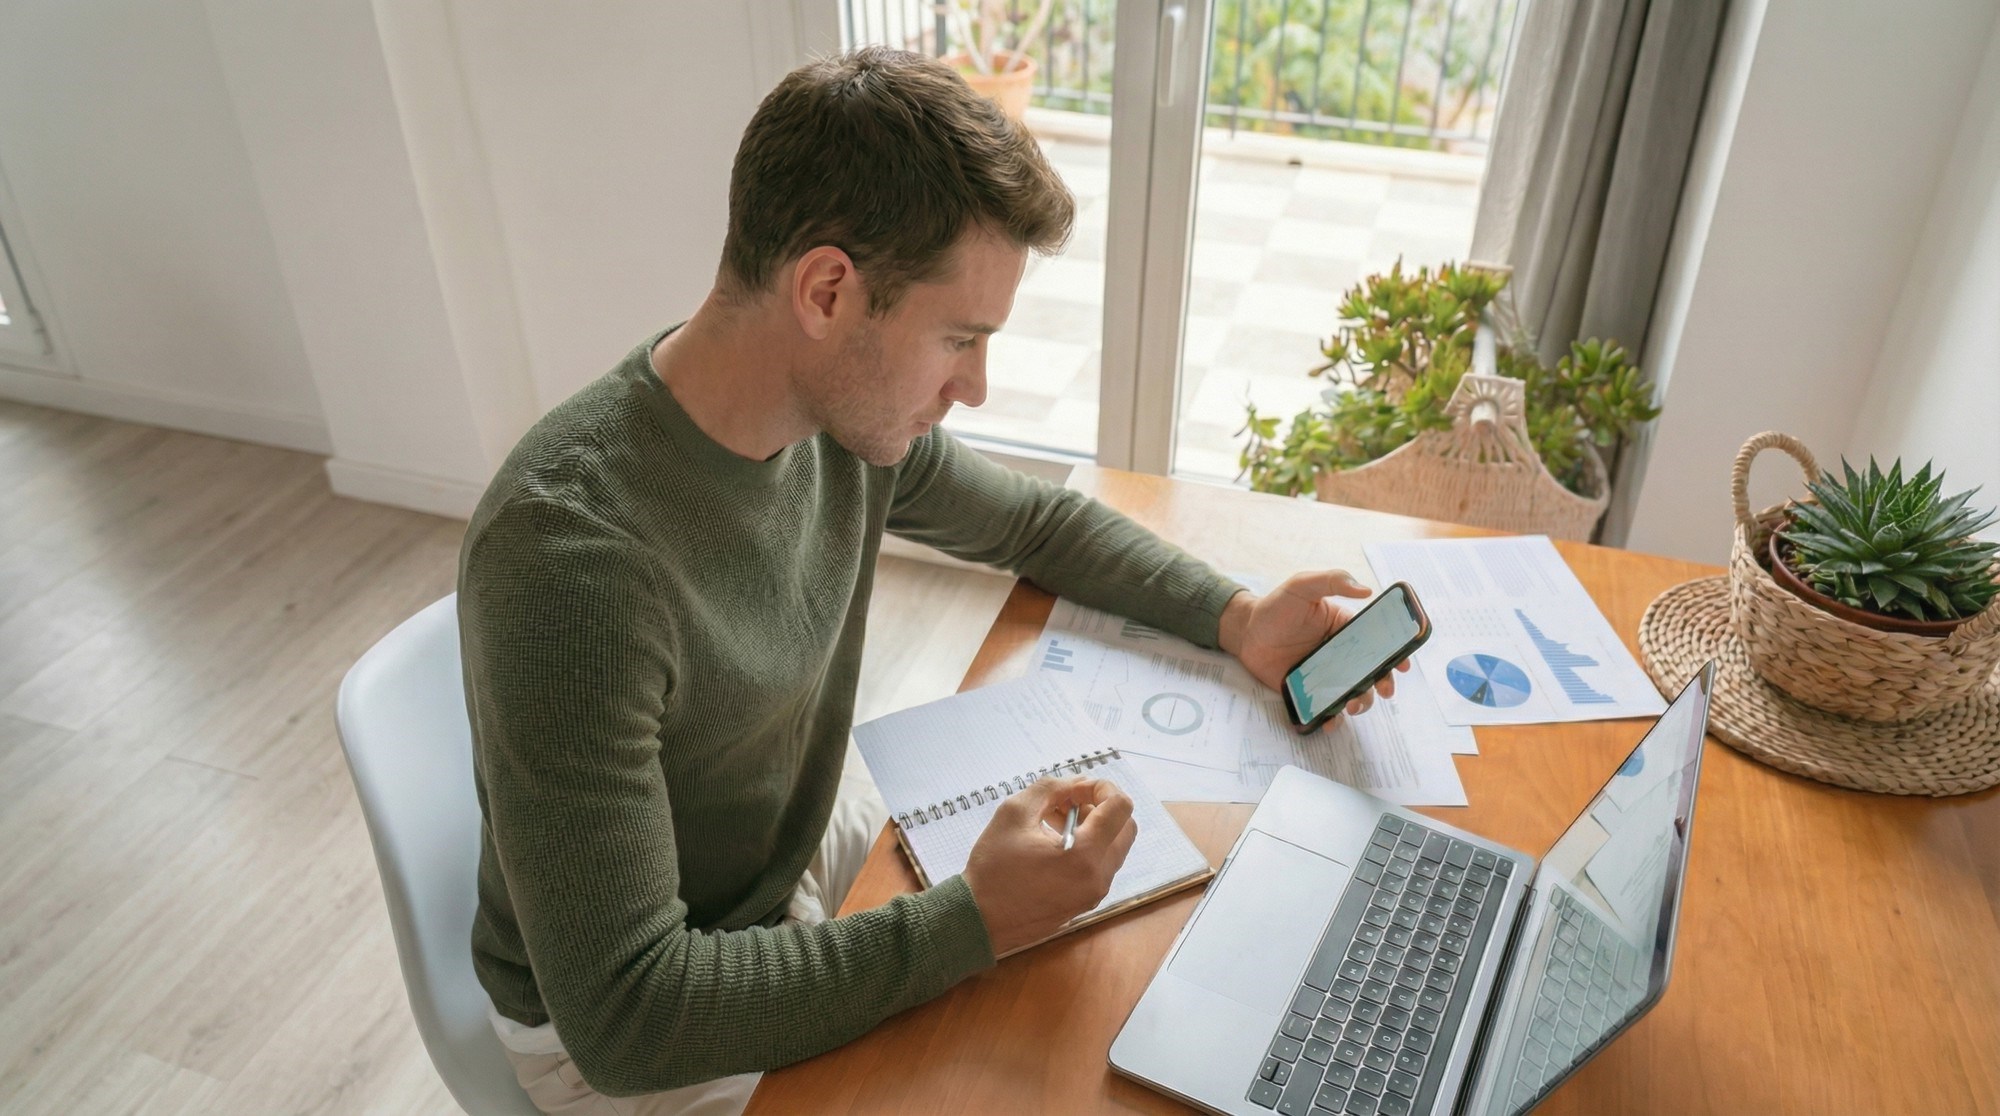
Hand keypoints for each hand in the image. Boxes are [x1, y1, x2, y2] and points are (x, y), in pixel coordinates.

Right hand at [960, 776, 1137, 955]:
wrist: (979, 921)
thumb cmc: (993, 868)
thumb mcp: (1014, 813)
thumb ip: (1050, 789)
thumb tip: (1077, 784)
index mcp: (1085, 854)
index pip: (1121, 807)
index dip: (1102, 787)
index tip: (1074, 789)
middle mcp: (1098, 877)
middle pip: (1126, 827)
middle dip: (1102, 806)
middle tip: (1069, 801)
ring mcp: (1094, 894)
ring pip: (1114, 847)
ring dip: (1093, 826)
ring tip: (1054, 819)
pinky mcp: (1085, 903)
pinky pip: (1100, 866)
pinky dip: (1087, 847)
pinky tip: (1053, 843)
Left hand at [1217, 571, 1411, 727]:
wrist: (1244, 631)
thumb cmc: (1276, 606)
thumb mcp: (1303, 585)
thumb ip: (1332, 580)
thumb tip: (1366, 590)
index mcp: (1346, 629)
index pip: (1378, 642)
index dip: (1396, 653)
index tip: (1404, 664)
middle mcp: (1341, 654)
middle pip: (1372, 672)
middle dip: (1383, 682)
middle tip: (1384, 689)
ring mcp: (1327, 675)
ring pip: (1354, 692)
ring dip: (1361, 702)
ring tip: (1352, 704)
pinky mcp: (1310, 692)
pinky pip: (1327, 707)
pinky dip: (1333, 718)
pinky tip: (1331, 721)